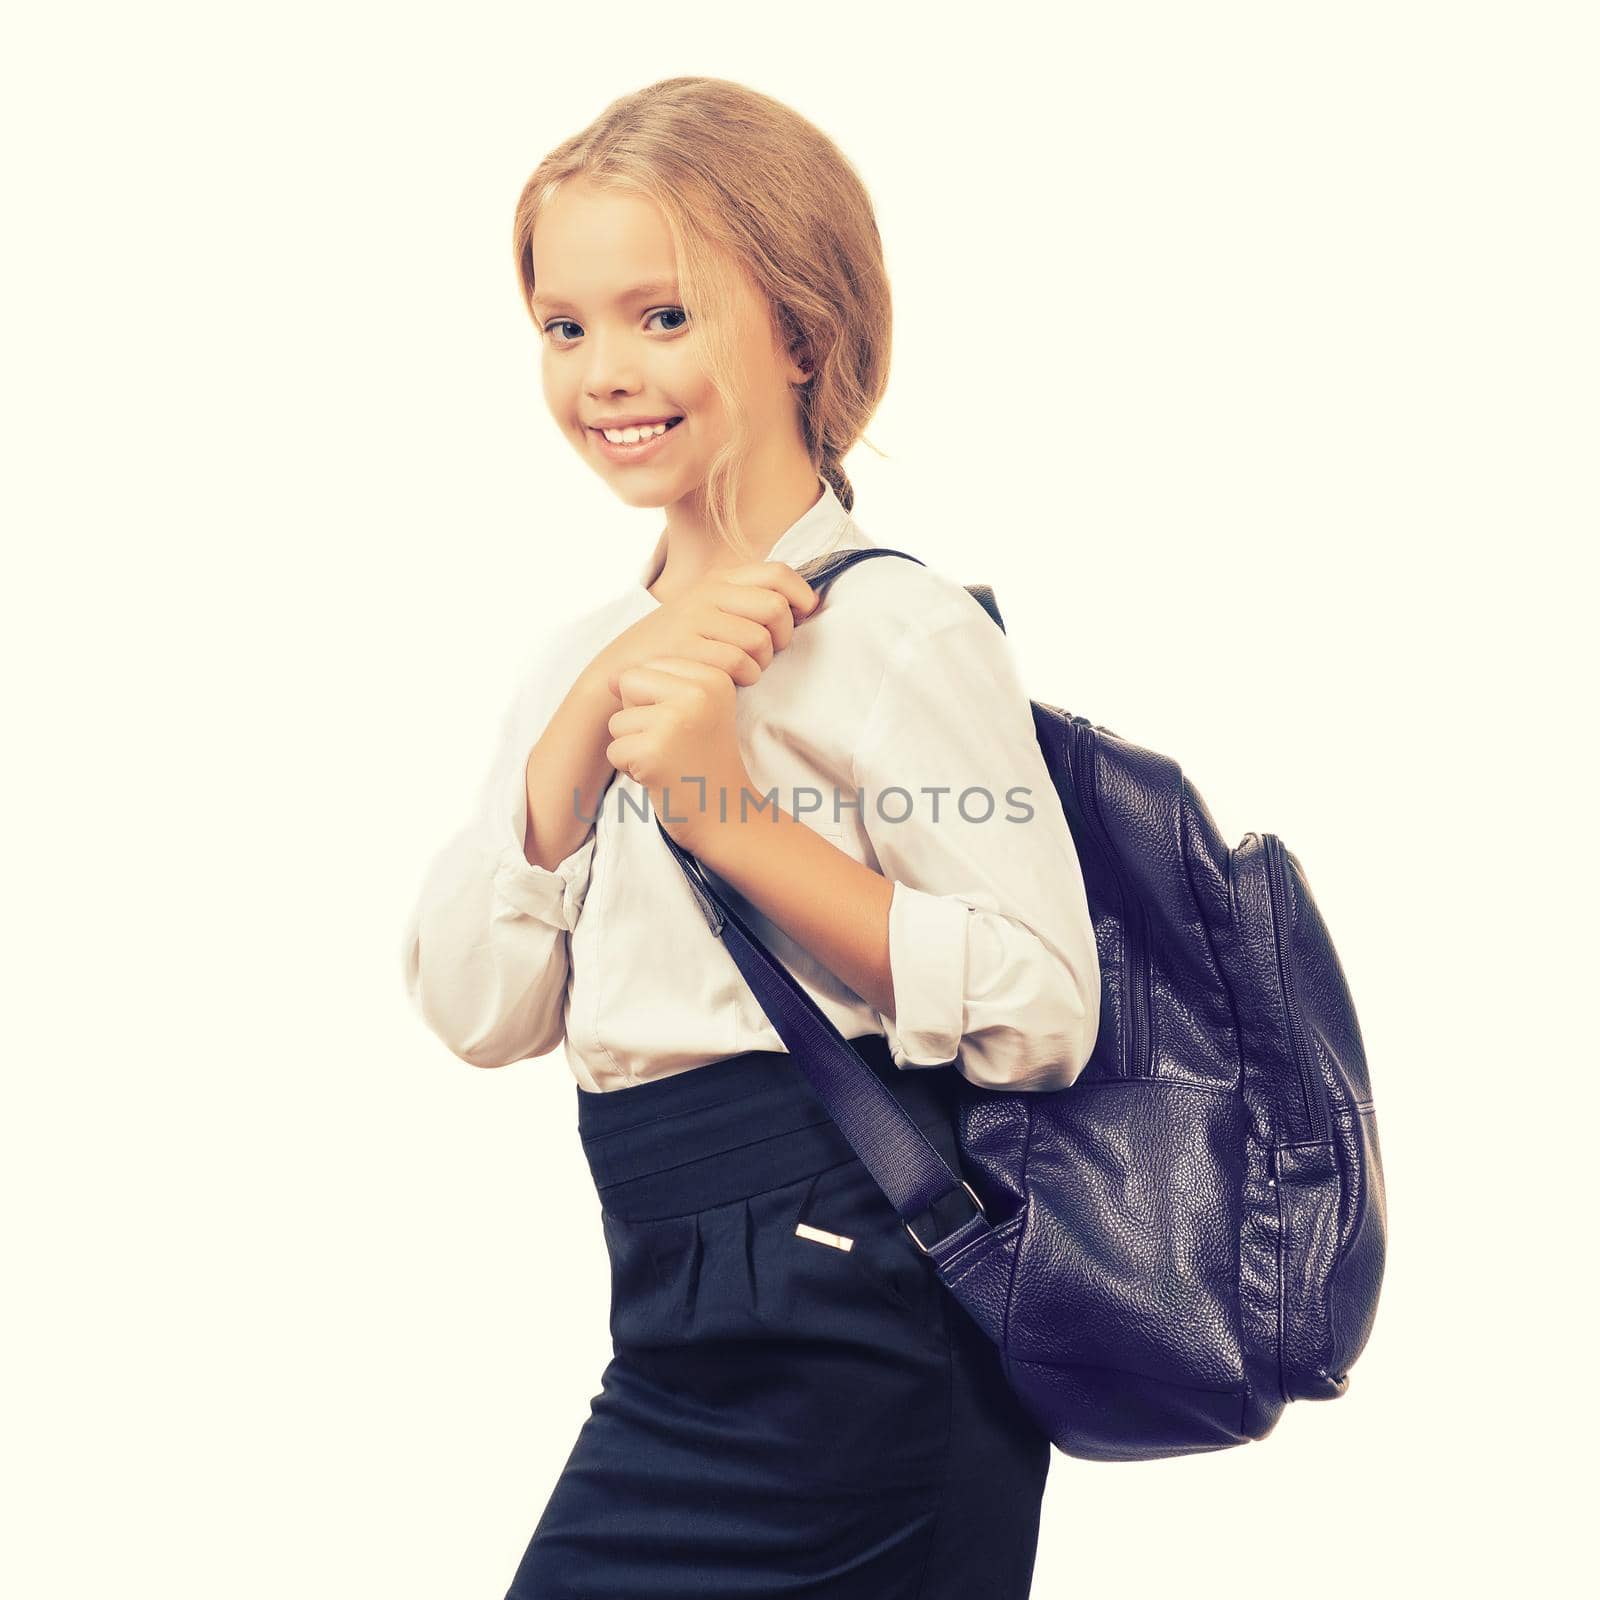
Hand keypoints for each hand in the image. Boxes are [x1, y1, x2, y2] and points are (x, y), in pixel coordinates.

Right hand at [586, 561, 818, 706]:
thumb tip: (807, 602)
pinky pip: (738, 662)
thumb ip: (749, 600)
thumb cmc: (679, 644)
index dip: (801, 594)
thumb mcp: (710, 610)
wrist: (625, 666)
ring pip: (760, 639)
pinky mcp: (687, 648)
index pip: (777, 573)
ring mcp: (696, 619)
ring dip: (762, 662)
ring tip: (746, 668)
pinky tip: (733, 680)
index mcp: (718, 579)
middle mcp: (708, 593)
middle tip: (769, 650)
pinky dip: (745, 676)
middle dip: (783, 635)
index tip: (804, 613)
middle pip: (776, 607)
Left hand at [603, 657, 756, 855]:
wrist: (728, 816)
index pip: (649, 667)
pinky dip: (631, 770)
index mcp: (713, 676)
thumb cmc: (705, 764)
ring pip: (617, 721)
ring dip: (634, 747)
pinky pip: (615, 751)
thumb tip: (607, 678)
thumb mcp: (694, 711)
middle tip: (673, 744)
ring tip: (669, 761)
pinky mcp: (654, 752)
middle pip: (629, 683)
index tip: (687, 728)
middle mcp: (698, 692)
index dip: (655, 701)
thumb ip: (657, 685)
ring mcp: (675, 721)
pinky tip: (661, 777)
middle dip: (638, 717)